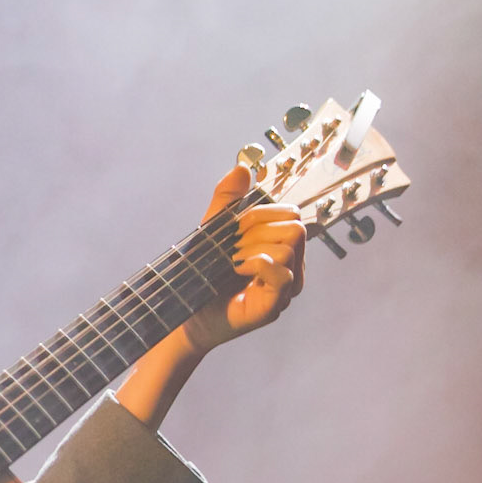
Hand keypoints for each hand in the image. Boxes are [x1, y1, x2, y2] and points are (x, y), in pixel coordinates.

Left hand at [182, 164, 306, 354]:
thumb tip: (242, 168)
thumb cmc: (202, 275)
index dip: (262, 213)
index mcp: (281, 246)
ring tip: (232, 261)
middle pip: (296, 226)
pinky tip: (236, 269)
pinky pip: (283, 272)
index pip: (291, 213)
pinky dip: (257, 263)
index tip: (235, 227)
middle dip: (258, 228)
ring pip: (290, 246)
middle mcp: (290, 267)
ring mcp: (285, 288)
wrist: (185, 314)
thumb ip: (227, 201)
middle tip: (232, 246)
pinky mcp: (274, 306)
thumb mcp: (213, 230)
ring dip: (253, 247)